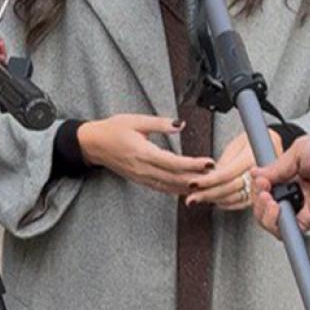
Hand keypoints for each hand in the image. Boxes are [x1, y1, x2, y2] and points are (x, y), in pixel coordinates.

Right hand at [77, 115, 214, 195]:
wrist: (93, 144)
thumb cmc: (113, 130)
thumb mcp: (136, 120)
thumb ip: (160, 124)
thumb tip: (180, 124)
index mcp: (142, 152)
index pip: (173, 162)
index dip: (193, 165)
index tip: (209, 163)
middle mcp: (143, 169)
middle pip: (175, 178)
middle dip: (197, 179)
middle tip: (216, 176)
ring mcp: (141, 177)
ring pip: (170, 187)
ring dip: (190, 187)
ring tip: (208, 184)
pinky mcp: (141, 180)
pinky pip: (162, 188)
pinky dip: (178, 189)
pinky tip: (189, 188)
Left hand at [184, 129, 280, 209]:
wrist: (272, 143)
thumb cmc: (252, 140)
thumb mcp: (236, 144)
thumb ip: (224, 161)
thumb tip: (209, 175)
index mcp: (251, 157)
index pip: (226, 173)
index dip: (208, 180)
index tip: (194, 183)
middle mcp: (259, 172)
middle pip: (229, 188)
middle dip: (208, 194)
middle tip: (192, 197)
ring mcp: (262, 185)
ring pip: (235, 198)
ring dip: (216, 200)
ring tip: (200, 200)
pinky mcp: (261, 193)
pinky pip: (243, 203)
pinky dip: (228, 204)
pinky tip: (216, 202)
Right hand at [251, 135, 309, 236]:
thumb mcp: (299, 152)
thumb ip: (277, 167)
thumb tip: (257, 174)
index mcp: (292, 175)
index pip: (267, 188)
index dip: (260, 187)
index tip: (260, 181)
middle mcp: (296, 192)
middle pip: (266, 206)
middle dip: (259, 200)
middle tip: (263, 192)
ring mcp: (303, 207)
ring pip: (274, 221)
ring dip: (266, 213)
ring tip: (270, 202)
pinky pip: (290, 230)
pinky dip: (279, 225)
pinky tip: (277, 211)